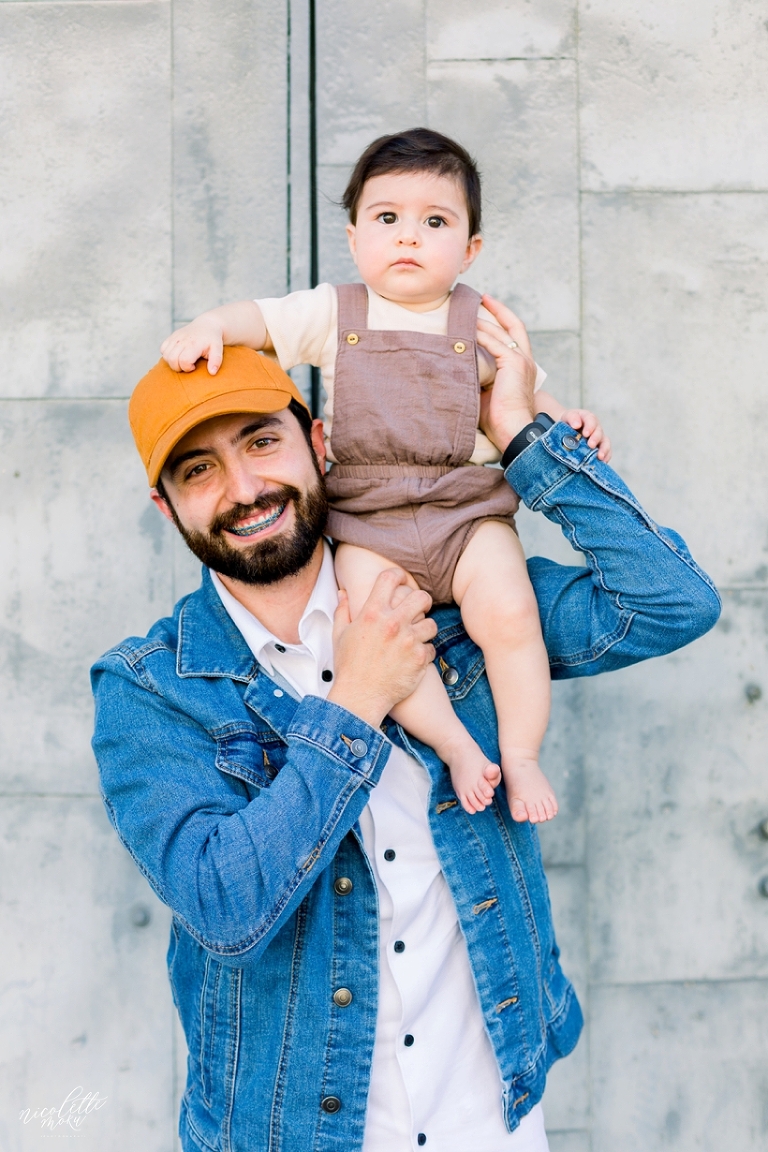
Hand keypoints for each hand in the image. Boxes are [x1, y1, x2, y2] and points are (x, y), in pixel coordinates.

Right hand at [160, 315, 224, 373]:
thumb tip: (212, 372)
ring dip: (172, 362)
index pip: (184, 360)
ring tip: (183, 360)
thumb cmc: (213, 340)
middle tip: (188, 365)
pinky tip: (177, 355)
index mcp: (194, 344)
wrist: (207, 325)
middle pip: (172, 360)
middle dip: (179, 367)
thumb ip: (216, 361)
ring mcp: (175, 337)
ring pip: (165, 356)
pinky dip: (167, 355)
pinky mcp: (171, 337)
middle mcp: (182, 340)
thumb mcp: (218, 349)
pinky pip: (162, 349)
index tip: (194, 366)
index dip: (188, 368)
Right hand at [328, 570, 436, 728]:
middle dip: (422, 601)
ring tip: (417, 637)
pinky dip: (425, 652)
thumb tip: (343, 593)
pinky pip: (432, 647)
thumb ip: (343, 611)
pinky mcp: (419, 659)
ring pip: (432, 623)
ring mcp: (408, 641)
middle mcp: (392, 623)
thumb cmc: (349, 667)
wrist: (360, 697)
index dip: (398, 576)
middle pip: (421, 597)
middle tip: (419, 609)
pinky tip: (414, 657)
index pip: (390, 578)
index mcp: (372, 613)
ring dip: (426, 629)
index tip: (401, 581)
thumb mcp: (340, 635)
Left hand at [476, 295, 537, 450]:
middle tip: (478, 298)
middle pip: (511, 324)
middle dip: (495, 309)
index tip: (487, 305)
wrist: (513, 431)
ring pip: (499, 332)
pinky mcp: (514, 363)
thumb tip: (458, 365)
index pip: (514, 334)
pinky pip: (493, 343)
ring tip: (464, 311)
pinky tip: (465, 330)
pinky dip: (479, 335)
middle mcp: (525, 359)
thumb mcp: (488, 391)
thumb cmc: (498, 420)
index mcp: (522, 366)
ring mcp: (521, 360)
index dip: (502, 317)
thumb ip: (480, 374)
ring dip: (481, 320)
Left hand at [561, 409, 611, 461]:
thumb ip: (572, 418)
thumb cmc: (568, 423)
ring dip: (604, 449)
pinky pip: (607, 452)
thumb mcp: (567, 417)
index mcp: (588, 418)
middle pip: (599, 432)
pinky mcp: (600, 448)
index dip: (590, 427)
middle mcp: (596, 428)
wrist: (567, 430)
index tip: (585, 434)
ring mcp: (599, 439)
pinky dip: (606, 457)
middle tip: (590, 445)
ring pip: (605, 442)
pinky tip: (602, 462)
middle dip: (595, 439)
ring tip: (600, 456)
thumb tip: (577, 425)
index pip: (591, 420)